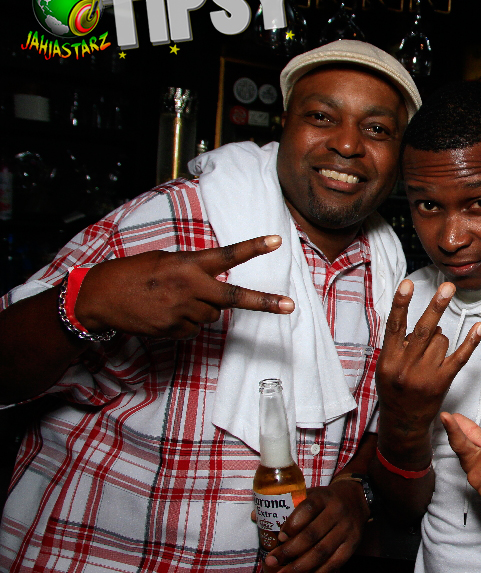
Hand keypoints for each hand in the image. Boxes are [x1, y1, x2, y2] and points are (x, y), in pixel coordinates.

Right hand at [75, 235, 293, 338]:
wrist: (100, 297)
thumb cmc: (134, 274)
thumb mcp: (166, 261)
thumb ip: (193, 270)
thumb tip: (213, 286)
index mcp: (189, 264)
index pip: (227, 255)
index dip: (253, 248)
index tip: (276, 241)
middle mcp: (191, 288)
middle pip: (235, 298)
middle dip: (264, 302)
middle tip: (289, 305)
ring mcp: (184, 311)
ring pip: (212, 315)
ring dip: (201, 309)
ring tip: (173, 300)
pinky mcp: (175, 330)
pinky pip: (194, 329)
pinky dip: (185, 323)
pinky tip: (165, 314)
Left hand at [262, 479, 368, 572]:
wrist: (356, 500)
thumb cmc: (325, 500)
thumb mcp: (308, 494)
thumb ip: (285, 505)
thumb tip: (255, 516)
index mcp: (323, 497)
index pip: (308, 508)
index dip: (292, 524)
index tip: (279, 537)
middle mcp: (337, 512)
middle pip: (312, 535)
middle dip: (289, 551)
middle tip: (271, 562)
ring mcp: (346, 529)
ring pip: (322, 552)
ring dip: (299, 567)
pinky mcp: (352, 545)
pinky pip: (334, 563)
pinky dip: (316, 572)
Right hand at [375, 280, 480, 466]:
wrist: (403, 423)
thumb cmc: (394, 390)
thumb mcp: (385, 368)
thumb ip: (398, 346)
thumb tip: (424, 324)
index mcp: (388, 360)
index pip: (394, 326)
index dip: (401, 304)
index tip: (407, 284)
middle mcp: (406, 367)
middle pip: (424, 330)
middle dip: (437, 307)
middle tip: (448, 287)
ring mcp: (425, 376)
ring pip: (441, 341)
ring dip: (440, 338)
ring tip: (430, 352)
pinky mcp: (442, 382)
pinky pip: (459, 357)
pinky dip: (470, 342)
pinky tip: (478, 328)